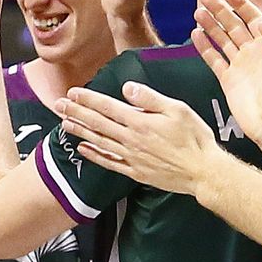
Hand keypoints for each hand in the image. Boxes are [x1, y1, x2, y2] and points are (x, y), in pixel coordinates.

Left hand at [54, 81, 218, 196]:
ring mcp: (131, 158)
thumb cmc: (195, 139)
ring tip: (64, 123)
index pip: (107, 107)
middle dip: (76, 112)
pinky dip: (94, 156)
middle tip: (58, 105)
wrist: (203, 171)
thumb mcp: (178, 109)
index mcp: (140, 123)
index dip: (88, 99)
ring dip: (80, 132)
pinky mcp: (135, 172)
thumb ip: (150, 99)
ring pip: (99, 142)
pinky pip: (109, 163)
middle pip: (97, 124)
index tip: (73, 92)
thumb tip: (128, 88)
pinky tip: (83, 149)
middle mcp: (131, 140)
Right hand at [192, 0, 261, 147]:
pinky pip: (213, 58)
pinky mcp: (226, 78)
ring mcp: (238, 64)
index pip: (252, 18)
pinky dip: (204, 46)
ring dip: (210, 25)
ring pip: (221, 38)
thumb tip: (260, 23)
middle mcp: (251, 52)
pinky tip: (195, 34)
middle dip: (220, 10)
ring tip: (198, 12)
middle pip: (233, 25)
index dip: (240, 4)